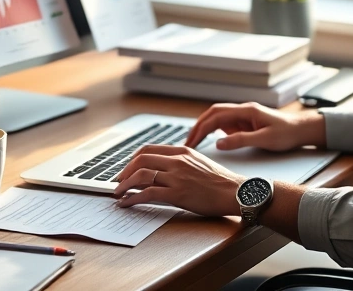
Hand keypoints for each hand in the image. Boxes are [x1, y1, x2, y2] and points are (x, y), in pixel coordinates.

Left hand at [114, 145, 243, 215]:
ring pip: (141, 175)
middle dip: (124, 171)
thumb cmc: (220, 181)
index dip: (133, 159)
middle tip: (117, 181)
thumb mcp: (199, 162)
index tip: (126, 168)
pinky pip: (147, 194)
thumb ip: (181, 161)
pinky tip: (127, 203)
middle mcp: (177, 161)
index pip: (149, 149)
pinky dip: (132, 198)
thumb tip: (163, 167)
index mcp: (182, 151)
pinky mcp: (177, 194)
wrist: (235, 192)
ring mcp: (176, 177)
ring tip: (118, 193)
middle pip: (140, 159)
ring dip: (124, 185)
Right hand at [184, 102, 325, 151]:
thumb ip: (241, 140)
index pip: (216, 116)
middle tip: (187, 143)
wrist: (302, 130)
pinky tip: (210, 141)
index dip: (201, 128)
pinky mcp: (246, 123)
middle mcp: (243, 110)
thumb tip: (218, 143)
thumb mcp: (265, 139)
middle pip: (213, 114)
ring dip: (204, 128)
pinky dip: (214, 131)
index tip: (191, 142)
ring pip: (217, 118)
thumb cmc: (287, 133)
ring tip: (194, 143)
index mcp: (246, 111)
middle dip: (198, 127)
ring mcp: (244, 116)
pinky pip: (225, 124)